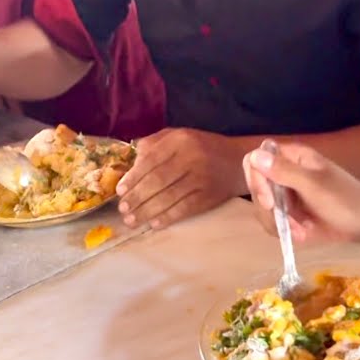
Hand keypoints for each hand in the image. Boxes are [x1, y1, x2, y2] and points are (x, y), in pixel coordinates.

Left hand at [116, 128, 244, 228]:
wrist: (238, 160)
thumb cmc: (201, 148)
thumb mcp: (178, 136)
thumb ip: (153, 144)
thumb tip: (131, 164)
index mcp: (180, 140)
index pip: (151, 160)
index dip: (134, 177)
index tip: (120, 191)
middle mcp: (191, 157)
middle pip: (158, 180)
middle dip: (137, 197)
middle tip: (123, 210)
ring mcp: (202, 178)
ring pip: (169, 197)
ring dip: (148, 211)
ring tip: (132, 220)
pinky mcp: (210, 196)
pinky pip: (185, 208)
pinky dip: (168, 217)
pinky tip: (154, 224)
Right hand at [243, 141, 359, 242]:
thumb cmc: (346, 198)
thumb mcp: (315, 185)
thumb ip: (285, 171)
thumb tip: (255, 155)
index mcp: (290, 157)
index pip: (253, 161)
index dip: (256, 180)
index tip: (269, 201)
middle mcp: (283, 172)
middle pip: (255, 186)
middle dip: (268, 207)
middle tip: (286, 221)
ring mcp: (285, 193)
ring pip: (261, 207)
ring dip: (277, 222)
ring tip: (300, 231)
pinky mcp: (288, 213)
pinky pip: (271, 221)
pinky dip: (283, 230)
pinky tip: (301, 234)